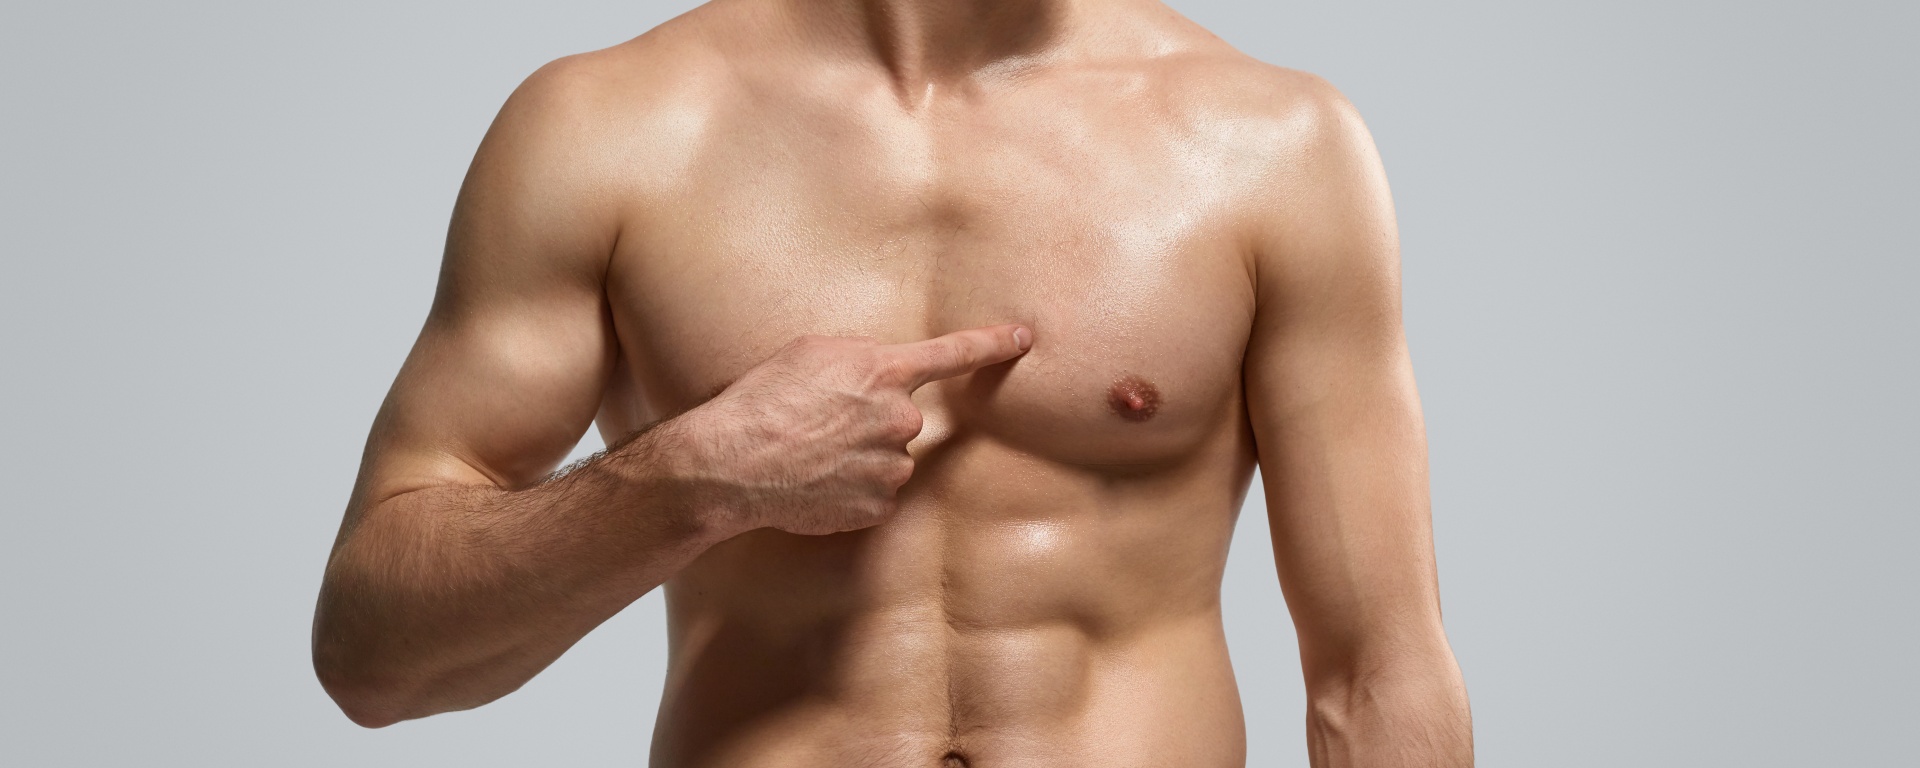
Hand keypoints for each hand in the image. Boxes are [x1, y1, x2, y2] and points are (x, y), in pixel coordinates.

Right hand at [684, 324, 1032, 535]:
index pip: (954, 353)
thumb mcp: (811, 353)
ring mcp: (892, 467)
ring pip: (889, 459)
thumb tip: (880, 375)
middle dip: (872, 421)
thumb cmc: (762, 399)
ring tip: (809, 455)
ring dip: (859, 457)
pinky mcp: (877, 507)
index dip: (993, 344)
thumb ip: (861, 358)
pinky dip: (850, 490)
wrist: (732, 462)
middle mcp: (900, 419)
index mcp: (885, 371)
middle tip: (820, 425)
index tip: (1024, 339)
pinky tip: (815, 483)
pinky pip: (874, 494)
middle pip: (904, 418)